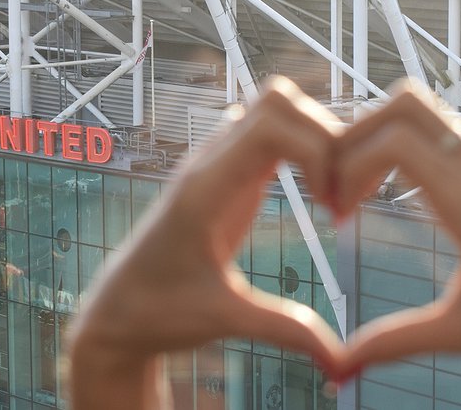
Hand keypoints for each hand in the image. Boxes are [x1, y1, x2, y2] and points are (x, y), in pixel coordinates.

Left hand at [68, 77, 344, 409]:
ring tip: (332, 193)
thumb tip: (341, 360)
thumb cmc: (158, 312)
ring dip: (314, 138)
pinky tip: (317, 194)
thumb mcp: (223, 319)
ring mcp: (214, 165)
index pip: (270, 124)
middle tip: (340, 193)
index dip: (318, 149)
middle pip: (277, 100)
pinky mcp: (224, 176)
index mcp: (204, 189)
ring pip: (273, 110)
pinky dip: (302, 149)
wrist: (119, 311)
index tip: (332, 204)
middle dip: (325, 135)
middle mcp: (208, 164)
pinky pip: (268, 134)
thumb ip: (283, 329)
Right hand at [333, 84, 460, 402]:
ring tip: (355, 186)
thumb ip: (397, 341)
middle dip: (354, 135)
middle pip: (403, 105)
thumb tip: (342, 363)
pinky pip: (431, 129)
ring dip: (374, 135)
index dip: (350, 165)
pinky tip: (383, 189)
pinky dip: (394, 144)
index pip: (396, 142)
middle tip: (336, 184)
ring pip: (418, 109)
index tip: (338, 211)